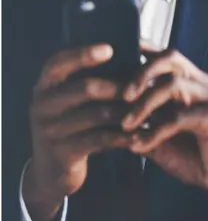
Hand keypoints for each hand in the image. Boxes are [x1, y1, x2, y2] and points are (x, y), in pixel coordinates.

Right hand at [24, 44, 132, 220]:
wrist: (52, 171)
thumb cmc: (73, 126)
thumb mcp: (71, 102)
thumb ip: (88, 80)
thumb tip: (127, 53)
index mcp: (44, 86)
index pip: (58, 62)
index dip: (83, 54)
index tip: (110, 49)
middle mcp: (41, 105)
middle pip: (86, 88)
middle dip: (120, 87)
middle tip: (148, 87)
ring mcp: (49, 129)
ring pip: (98, 114)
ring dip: (129, 112)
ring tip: (153, 111)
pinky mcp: (62, 152)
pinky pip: (100, 139)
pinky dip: (124, 136)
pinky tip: (142, 135)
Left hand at [120, 44, 207, 200]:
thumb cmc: (186, 152)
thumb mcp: (155, 130)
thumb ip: (137, 114)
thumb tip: (101, 105)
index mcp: (187, 80)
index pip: (162, 54)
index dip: (138, 50)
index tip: (111, 60)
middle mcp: (200, 83)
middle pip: (170, 57)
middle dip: (141, 72)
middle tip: (122, 94)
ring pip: (173, 85)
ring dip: (144, 104)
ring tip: (126, 124)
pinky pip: (179, 118)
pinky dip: (154, 132)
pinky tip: (139, 145)